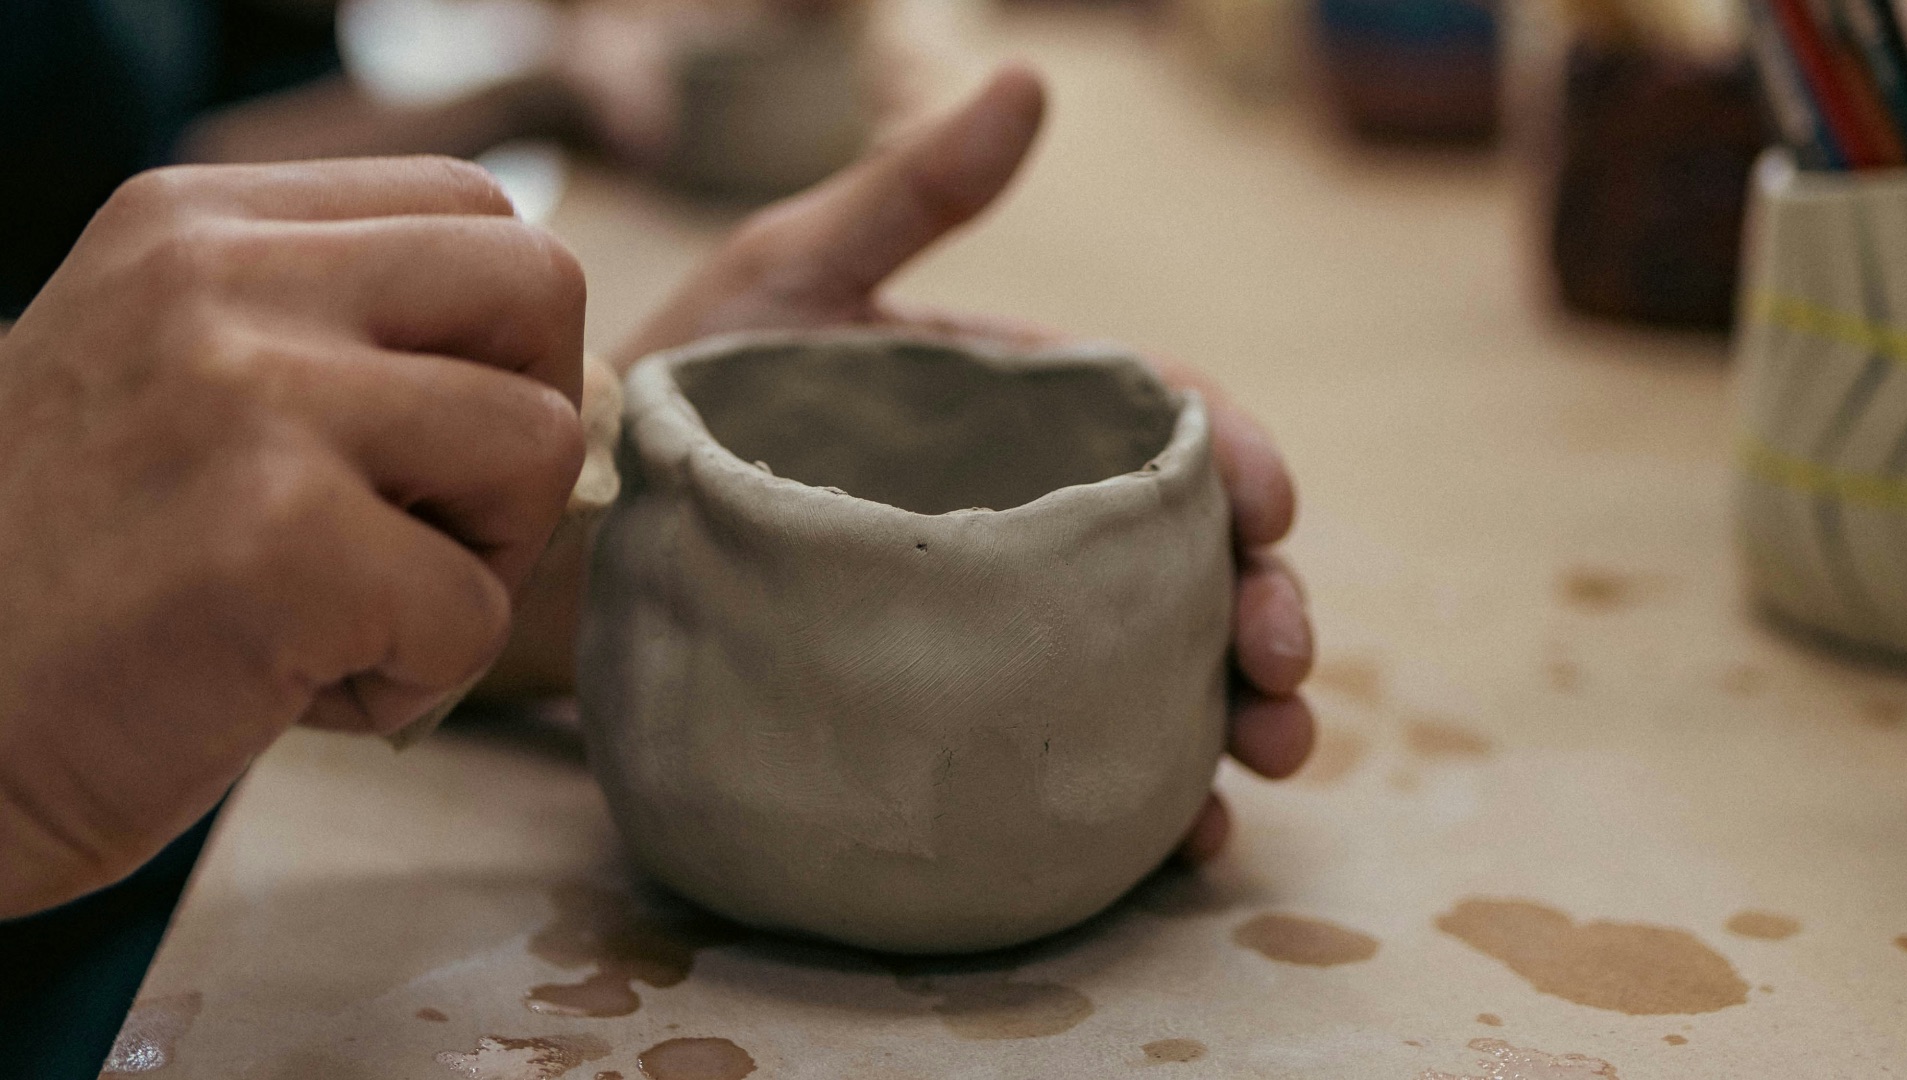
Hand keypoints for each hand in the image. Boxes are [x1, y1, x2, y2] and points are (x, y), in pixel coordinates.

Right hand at [0, 158, 586, 916]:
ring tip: (355, 615)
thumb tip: (573, 382)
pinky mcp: (278, 542)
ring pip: (541, 444)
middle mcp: (219, 277)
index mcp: (200, 223)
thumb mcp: (186, 386)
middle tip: (433, 527)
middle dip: (530, 426)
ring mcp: (248, 398)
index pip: (475, 212)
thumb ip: (345, 341)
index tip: (432, 445)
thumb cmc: (80, 578)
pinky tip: (292, 686)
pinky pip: (474, 610)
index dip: (505, 341)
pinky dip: (416, 680)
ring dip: (480, 563)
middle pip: (539, 285)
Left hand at [613, 66, 1314, 859]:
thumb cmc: (687, 392)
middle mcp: (1026, 525)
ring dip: (1235, 716)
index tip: (1269, 510)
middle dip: (1264, 608)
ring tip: (1267, 756)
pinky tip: (1184, 836)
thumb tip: (1030, 81)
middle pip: (1186, 565)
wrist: (582, 535)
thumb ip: (909, 197)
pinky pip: (1073, 761)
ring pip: (1157, 671)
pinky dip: (1145, 800)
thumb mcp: (792, 277)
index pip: (1162, 434)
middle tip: (1284, 665)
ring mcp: (999, 626)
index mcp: (1016, 417)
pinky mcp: (961, 712)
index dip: (1241, 464)